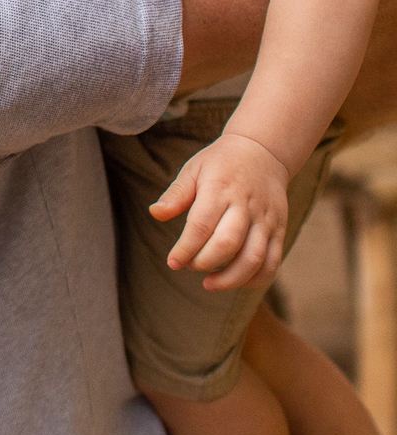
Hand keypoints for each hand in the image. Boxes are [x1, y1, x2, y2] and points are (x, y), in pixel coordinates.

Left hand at [150, 133, 290, 291]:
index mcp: (220, 188)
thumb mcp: (194, 169)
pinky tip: (234, 280)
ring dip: (230, 279)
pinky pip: (272, 262)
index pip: (201, 226)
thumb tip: (155, 213)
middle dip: (204, 262)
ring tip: (209, 283)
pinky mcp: (279, 229)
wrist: (263, 151)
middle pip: (228, 243)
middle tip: (189, 265)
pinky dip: (255, 279)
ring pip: (254, 258)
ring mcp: (266, 219)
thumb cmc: (220, 163)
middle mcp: (246, 205)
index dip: (185, 249)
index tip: (173, 262)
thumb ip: (176, 194)